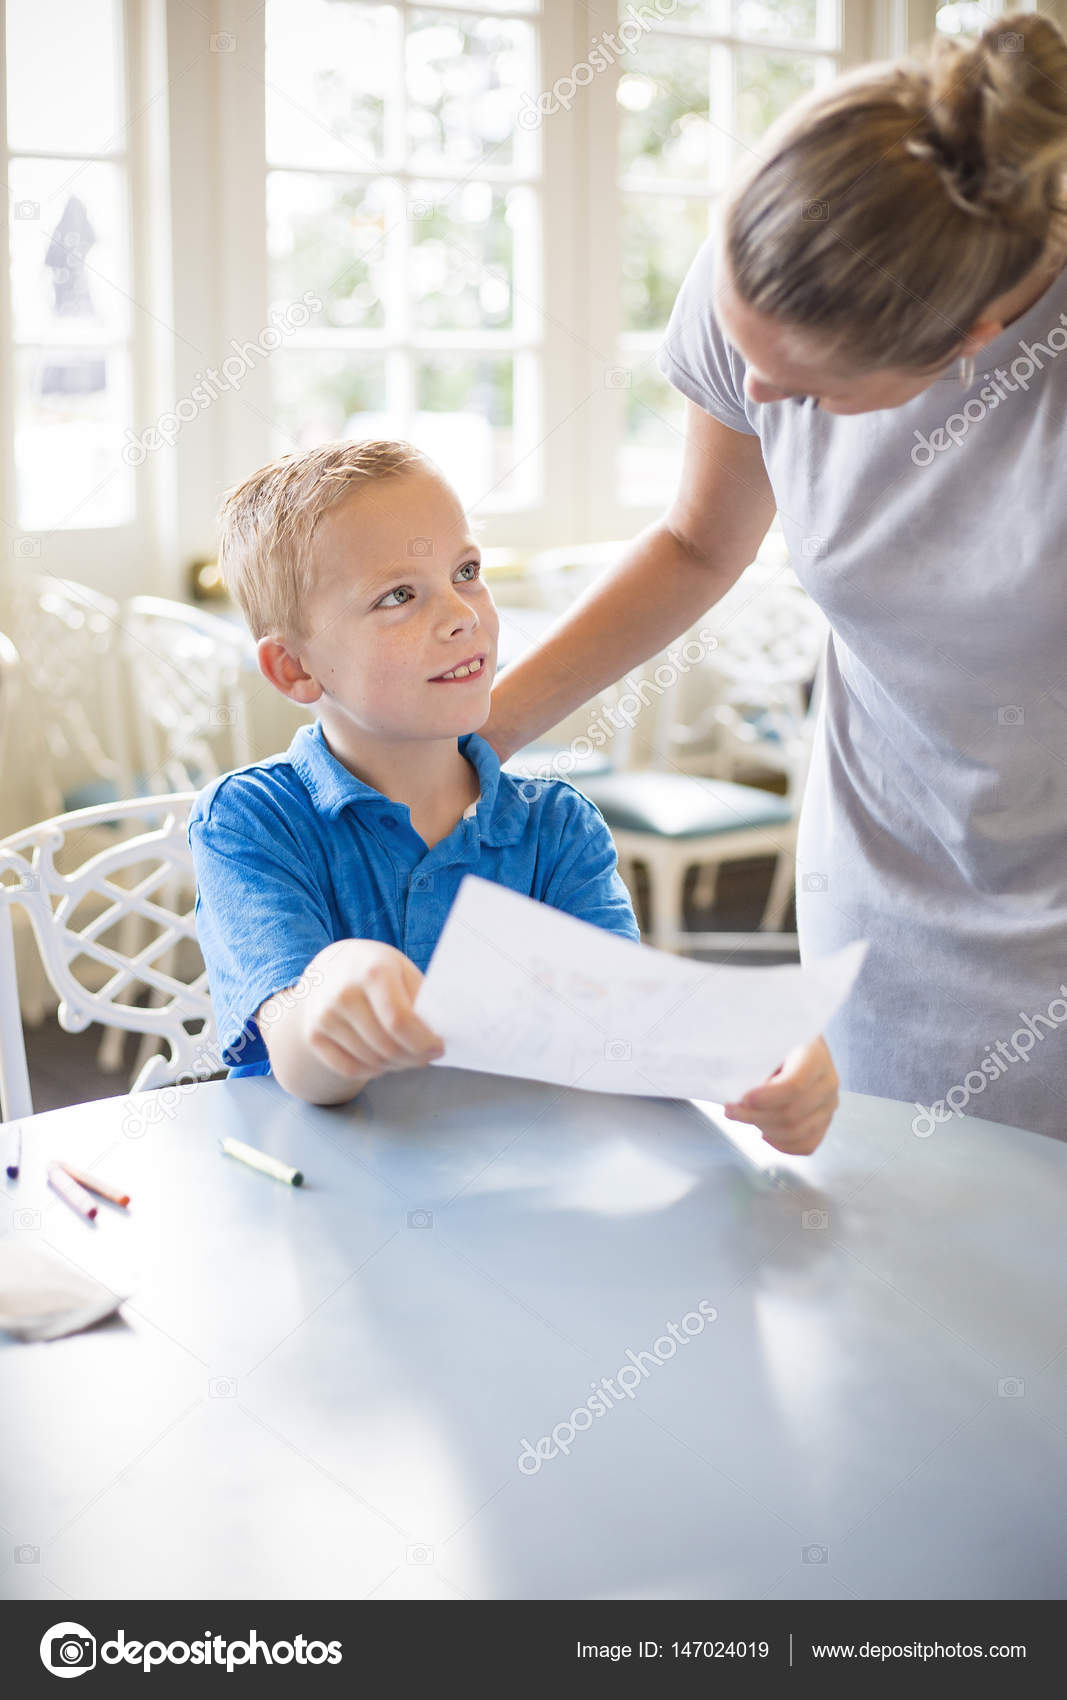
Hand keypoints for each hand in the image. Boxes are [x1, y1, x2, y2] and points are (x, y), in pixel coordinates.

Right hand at [297, 939, 444, 1084]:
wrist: (328, 968)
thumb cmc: (375, 970)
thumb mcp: (403, 970)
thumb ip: (422, 1000)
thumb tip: (440, 1034)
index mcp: (373, 972)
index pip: (399, 1020)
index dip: (423, 1042)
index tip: (439, 1048)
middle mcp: (344, 994)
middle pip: (387, 1046)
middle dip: (415, 1057)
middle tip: (427, 1056)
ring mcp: (325, 1016)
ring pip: (371, 1061)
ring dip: (397, 1065)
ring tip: (407, 1055)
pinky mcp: (314, 1035)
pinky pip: (350, 1069)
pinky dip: (373, 1071)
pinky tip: (384, 1061)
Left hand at [722, 1035, 838, 1154]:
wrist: (798, 1043)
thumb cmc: (777, 1039)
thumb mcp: (766, 1038)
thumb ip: (755, 1058)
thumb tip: (734, 1088)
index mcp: (815, 1055)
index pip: (794, 1085)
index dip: (765, 1098)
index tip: (742, 1098)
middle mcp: (828, 1082)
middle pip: (791, 1114)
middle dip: (754, 1115)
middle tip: (730, 1108)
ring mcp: (829, 1104)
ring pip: (796, 1132)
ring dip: (763, 1128)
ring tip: (743, 1116)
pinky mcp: (825, 1121)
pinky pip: (806, 1144)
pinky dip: (781, 1144)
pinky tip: (764, 1132)